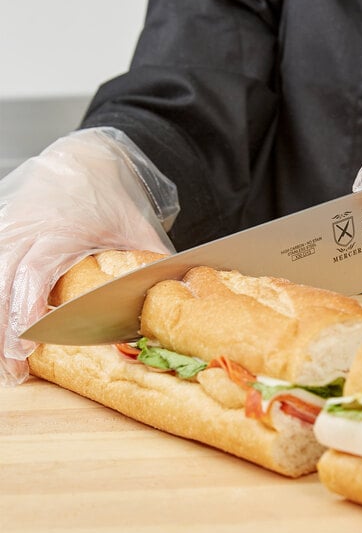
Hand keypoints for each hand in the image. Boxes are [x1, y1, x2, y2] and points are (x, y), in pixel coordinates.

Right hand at [0, 128, 178, 384]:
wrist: (83, 161)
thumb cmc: (109, 195)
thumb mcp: (135, 225)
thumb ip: (149, 260)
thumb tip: (173, 293)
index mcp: (61, 230)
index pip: (35, 271)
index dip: (28, 307)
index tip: (29, 342)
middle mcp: (27, 231)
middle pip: (2, 283)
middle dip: (3, 330)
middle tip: (14, 370)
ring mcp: (10, 231)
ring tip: (4, 361)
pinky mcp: (2, 235)